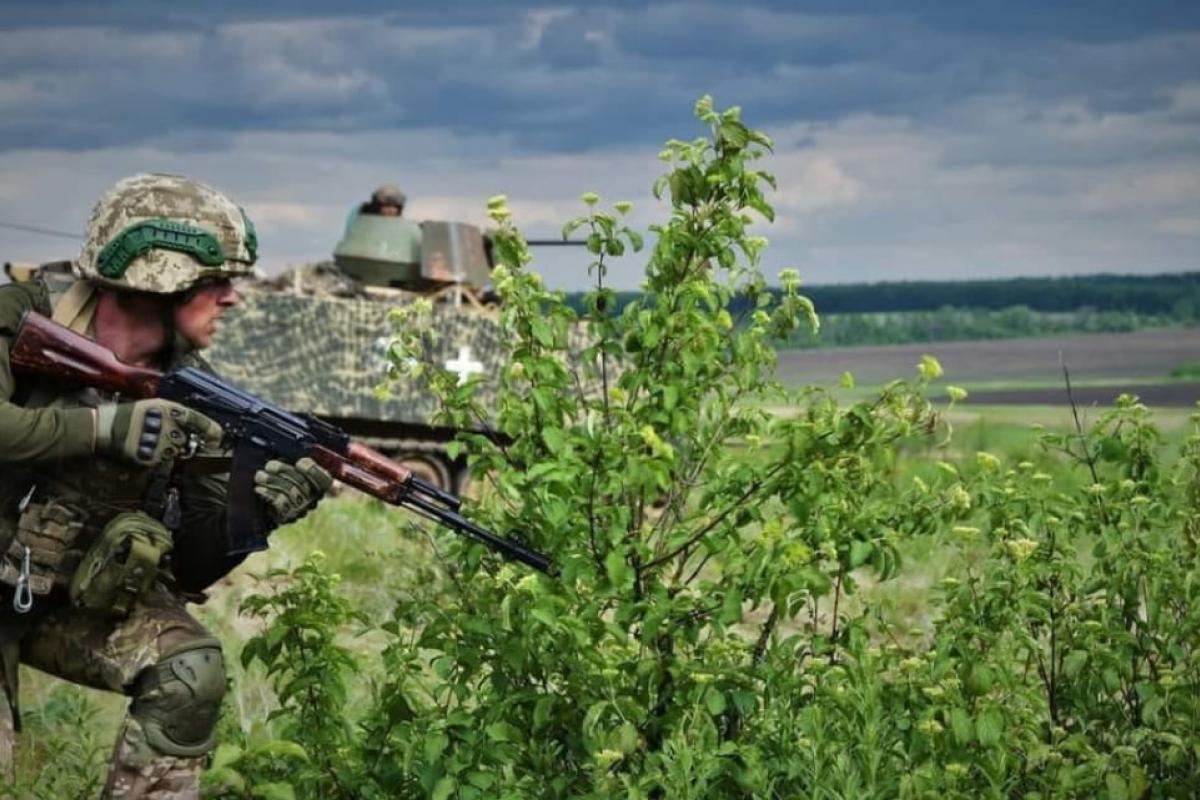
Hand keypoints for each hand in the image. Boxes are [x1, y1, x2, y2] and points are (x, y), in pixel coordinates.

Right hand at [96, 399, 223, 465]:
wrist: (102, 427)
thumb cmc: (129, 414)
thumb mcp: (153, 406)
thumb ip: (175, 415)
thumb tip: (196, 428)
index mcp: (168, 409)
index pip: (197, 419)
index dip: (210, 429)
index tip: (218, 437)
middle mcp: (166, 426)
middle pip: (184, 440)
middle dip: (177, 441)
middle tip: (159, 436)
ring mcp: (157, 443)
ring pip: (173, 452)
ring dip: (165, 449)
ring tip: (146, 440)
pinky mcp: (148, 457)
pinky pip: (159, 460)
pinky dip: (154, 456)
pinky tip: (140, 447)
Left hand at [254, 457, 332, 525]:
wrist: (255, 502)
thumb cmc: (272, 479)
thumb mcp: (284, 466)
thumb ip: (291, 458)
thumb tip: (296, 448)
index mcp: (316, 484)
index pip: (324, 479)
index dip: (313, 470)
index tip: (299, 462)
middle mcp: (312, 499)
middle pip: (303, 482)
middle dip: (284, 471)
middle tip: (269, 465)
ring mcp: (300, 509)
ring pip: (291, 491)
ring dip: (273, 481)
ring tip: (260, 476)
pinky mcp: (286, 517)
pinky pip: (281, 504)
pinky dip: (269, 494)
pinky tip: (259, 489)